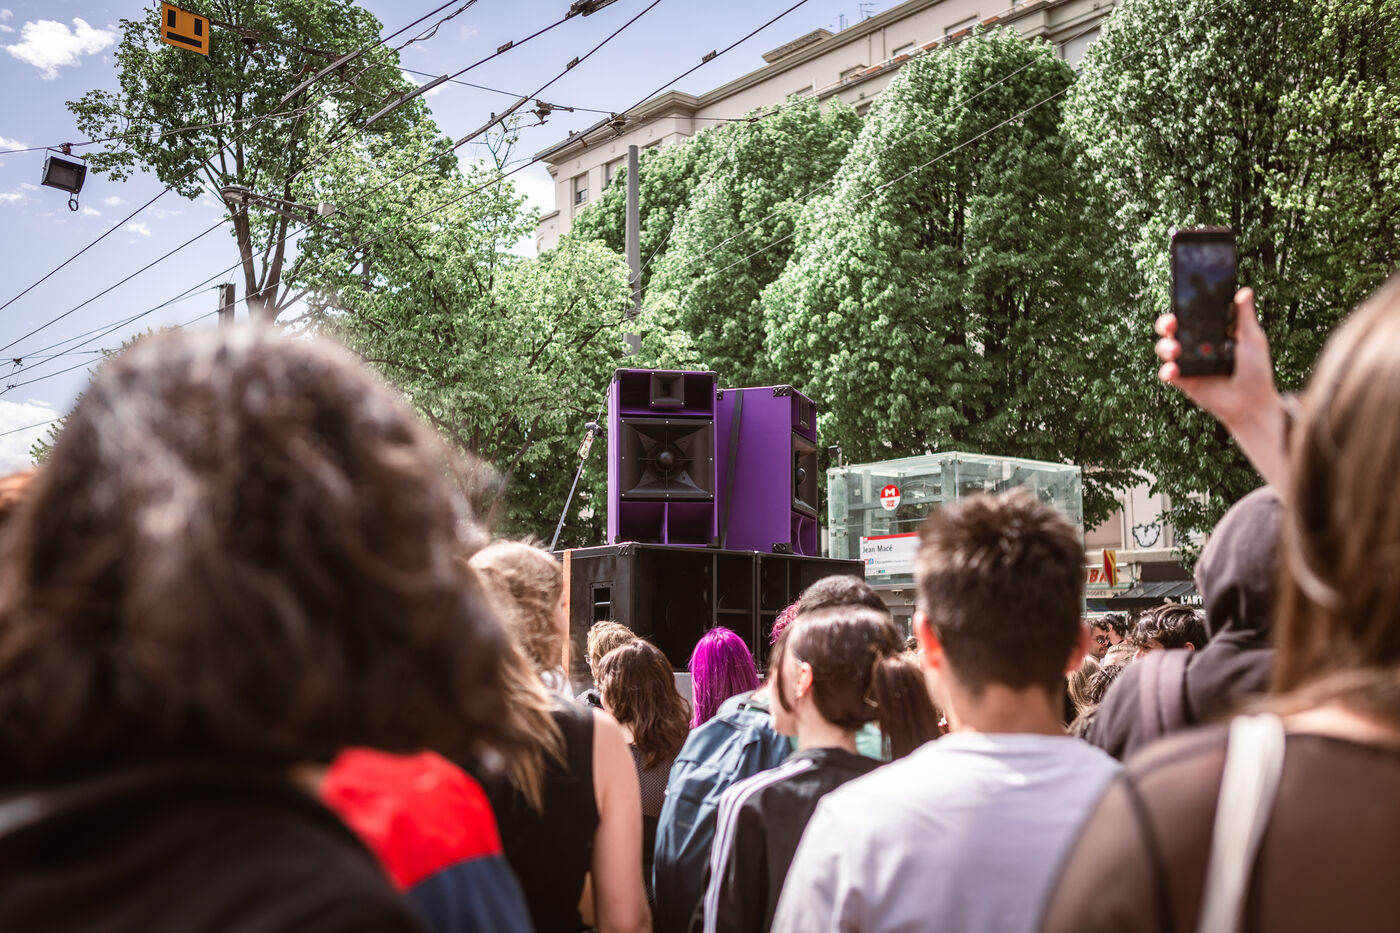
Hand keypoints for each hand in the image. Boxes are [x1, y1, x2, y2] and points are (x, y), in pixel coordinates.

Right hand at [1154, 287, 1289, 488]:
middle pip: (1173, 330)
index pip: (1193, 316)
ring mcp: (1189, 363)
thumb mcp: (1253, 339)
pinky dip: (1167, 370)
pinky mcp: (1184, 381)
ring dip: (1165, 346)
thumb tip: (1245, 290)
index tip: (1181, 299)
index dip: (1183, 307)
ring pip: (1166, 349)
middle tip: (1170, 323)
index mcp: (1212, 333)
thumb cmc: (1257, 371)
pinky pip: (1168, 373)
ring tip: (1174, 349)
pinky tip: (1174, 369)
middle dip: (1166, 323)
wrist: (1252, 403)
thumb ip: (1245, 316)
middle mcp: (1197, 346)